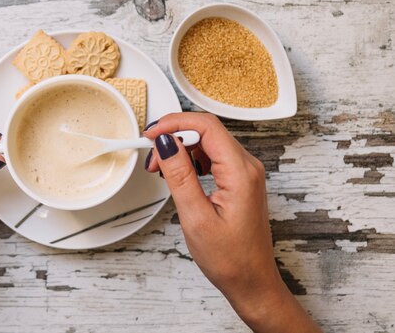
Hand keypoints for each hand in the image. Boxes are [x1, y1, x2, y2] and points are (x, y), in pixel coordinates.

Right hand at [144, 113, 320, 332]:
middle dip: (175, 137)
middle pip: (207, 131)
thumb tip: (166, 143)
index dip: (175, 123)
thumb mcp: (196, 217)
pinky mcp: (239, 180)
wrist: (251, 282)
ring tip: (162, 169)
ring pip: (208, 142)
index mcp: (241, 172)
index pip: (207, 126)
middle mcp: (247, 167)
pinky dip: (191, 159)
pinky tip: (179, 174)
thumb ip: (180, 175)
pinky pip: (213, 157)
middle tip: (152, 158)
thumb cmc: (230, 258)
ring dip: (181, 148)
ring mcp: (245, 173)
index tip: (152, 133)